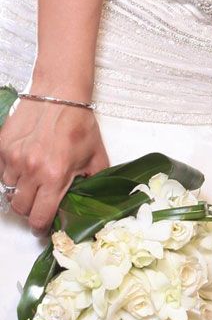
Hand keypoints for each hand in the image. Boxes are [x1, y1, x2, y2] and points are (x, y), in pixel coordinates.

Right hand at [0, 96, 108, 231]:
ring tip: (34, 176)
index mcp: (56, 176)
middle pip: (20, 208)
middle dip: (30, 208)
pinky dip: (11, 172)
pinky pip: (1, 171)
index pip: (39, 217)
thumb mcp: (96, 155)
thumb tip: (94, 203)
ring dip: (20, 189)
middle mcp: (32, 170)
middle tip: (40, 199)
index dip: (40, 227)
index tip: (43, 226)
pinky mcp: (2, 147)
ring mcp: (14, 158)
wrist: (60, 92)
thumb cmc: (79, 122)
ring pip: (8, 190)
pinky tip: (25, 162)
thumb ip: (95, 182)